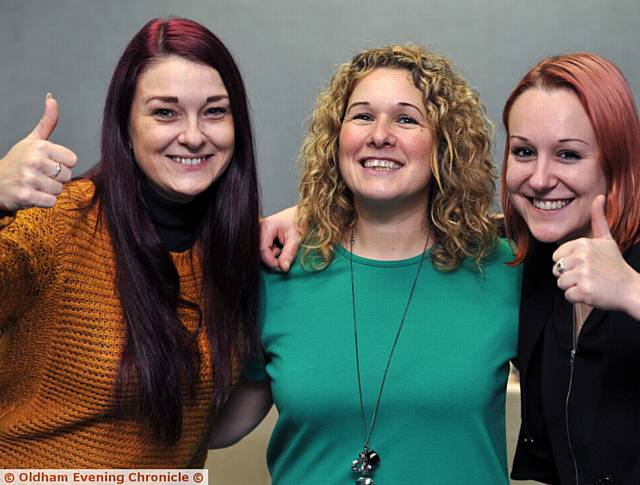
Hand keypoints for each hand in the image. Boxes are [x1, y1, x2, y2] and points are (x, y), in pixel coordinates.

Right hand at [0, 95, 76, 211]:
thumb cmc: (18, 161)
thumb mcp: (32, 140)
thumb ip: (47, 122)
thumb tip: (52, 99)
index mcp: (40, 146)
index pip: (72, 160)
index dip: (62, 164)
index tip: (49, 163)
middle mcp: (34, 160)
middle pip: (67, 176)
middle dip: (56, 178)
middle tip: (40, 175)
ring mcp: (30, 178)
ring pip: (60, 189)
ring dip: (50, 190)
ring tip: (35, 184)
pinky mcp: (27, 195)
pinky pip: (51, 202)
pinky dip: (44, 201)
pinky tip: (33, 194)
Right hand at [259, 205, 300, 271]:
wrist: (299, 214)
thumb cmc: (297, 222)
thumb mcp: (295, 238)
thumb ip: (289, 253)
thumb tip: (283, 268)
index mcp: (266, 226)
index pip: (262, 250)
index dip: (271, 261)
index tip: (280, 267)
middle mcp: (258, 228)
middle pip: (258, 252)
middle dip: (271, 258)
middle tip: (283, 257)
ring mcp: (257, 232)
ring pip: (259, 252)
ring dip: (270, 255)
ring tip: (280, 249)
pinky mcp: (259, 235)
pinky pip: (261, 249)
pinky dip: (270, 252)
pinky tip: (277, 247)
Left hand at [552, 195, 639, 318]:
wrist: (630, 289)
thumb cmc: (614, 265)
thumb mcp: (606, 240)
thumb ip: (598, 219)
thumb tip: (599, 196)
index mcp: (582, 244)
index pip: (556, 257)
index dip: (567, 263)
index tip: (585, 265)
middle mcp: (582, 257)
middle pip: (556, 270)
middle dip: (569, 276)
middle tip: (588, 275)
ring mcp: (583, 274)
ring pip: (561, 283)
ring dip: (573, 287)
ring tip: (590, 283)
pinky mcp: (584, 290)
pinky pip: (568, 296)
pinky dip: (578, 298)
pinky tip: (592, 292)